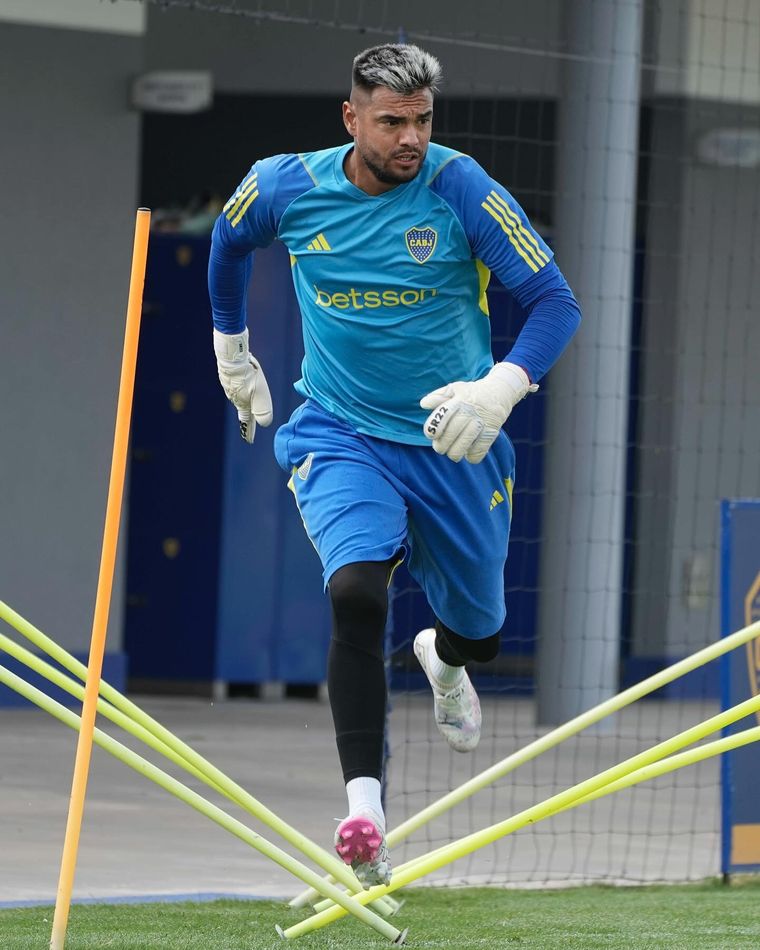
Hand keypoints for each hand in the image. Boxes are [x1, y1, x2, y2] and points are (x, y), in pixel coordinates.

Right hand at [213, 328, 272, 442]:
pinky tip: (244, 378)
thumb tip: (265, 424)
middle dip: (248, 413)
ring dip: (246, 396)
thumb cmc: (247, 376)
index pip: (246, 422)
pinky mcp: (228, 376)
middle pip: (243, 408)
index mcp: (242, 404)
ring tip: (251, 395)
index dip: (249, 431)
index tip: (249, 441)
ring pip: (240, 395)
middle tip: (251, 420)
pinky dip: (242, 385)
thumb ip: (263, 410)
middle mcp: (234, 397)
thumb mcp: (260, 394)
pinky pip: (237, 384)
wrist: (232, 356)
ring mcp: (229, 386)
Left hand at [420, 362, 536, 463]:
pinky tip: (468, 454)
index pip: (442, 416)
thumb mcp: (455, 389)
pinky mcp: (492, 432)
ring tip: (452, 453)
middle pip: (451, 434)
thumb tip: (423, 404)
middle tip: (440, 448)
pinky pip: (479, 451)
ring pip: (464, 445)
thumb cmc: (471, 393)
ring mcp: (482, 423)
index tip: (431, 435)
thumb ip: (438, 396)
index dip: (433, 428)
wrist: (500, 392)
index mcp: (459, 401)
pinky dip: (472, 457)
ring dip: (454, 454)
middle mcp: (470, 412)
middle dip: (441, 446)